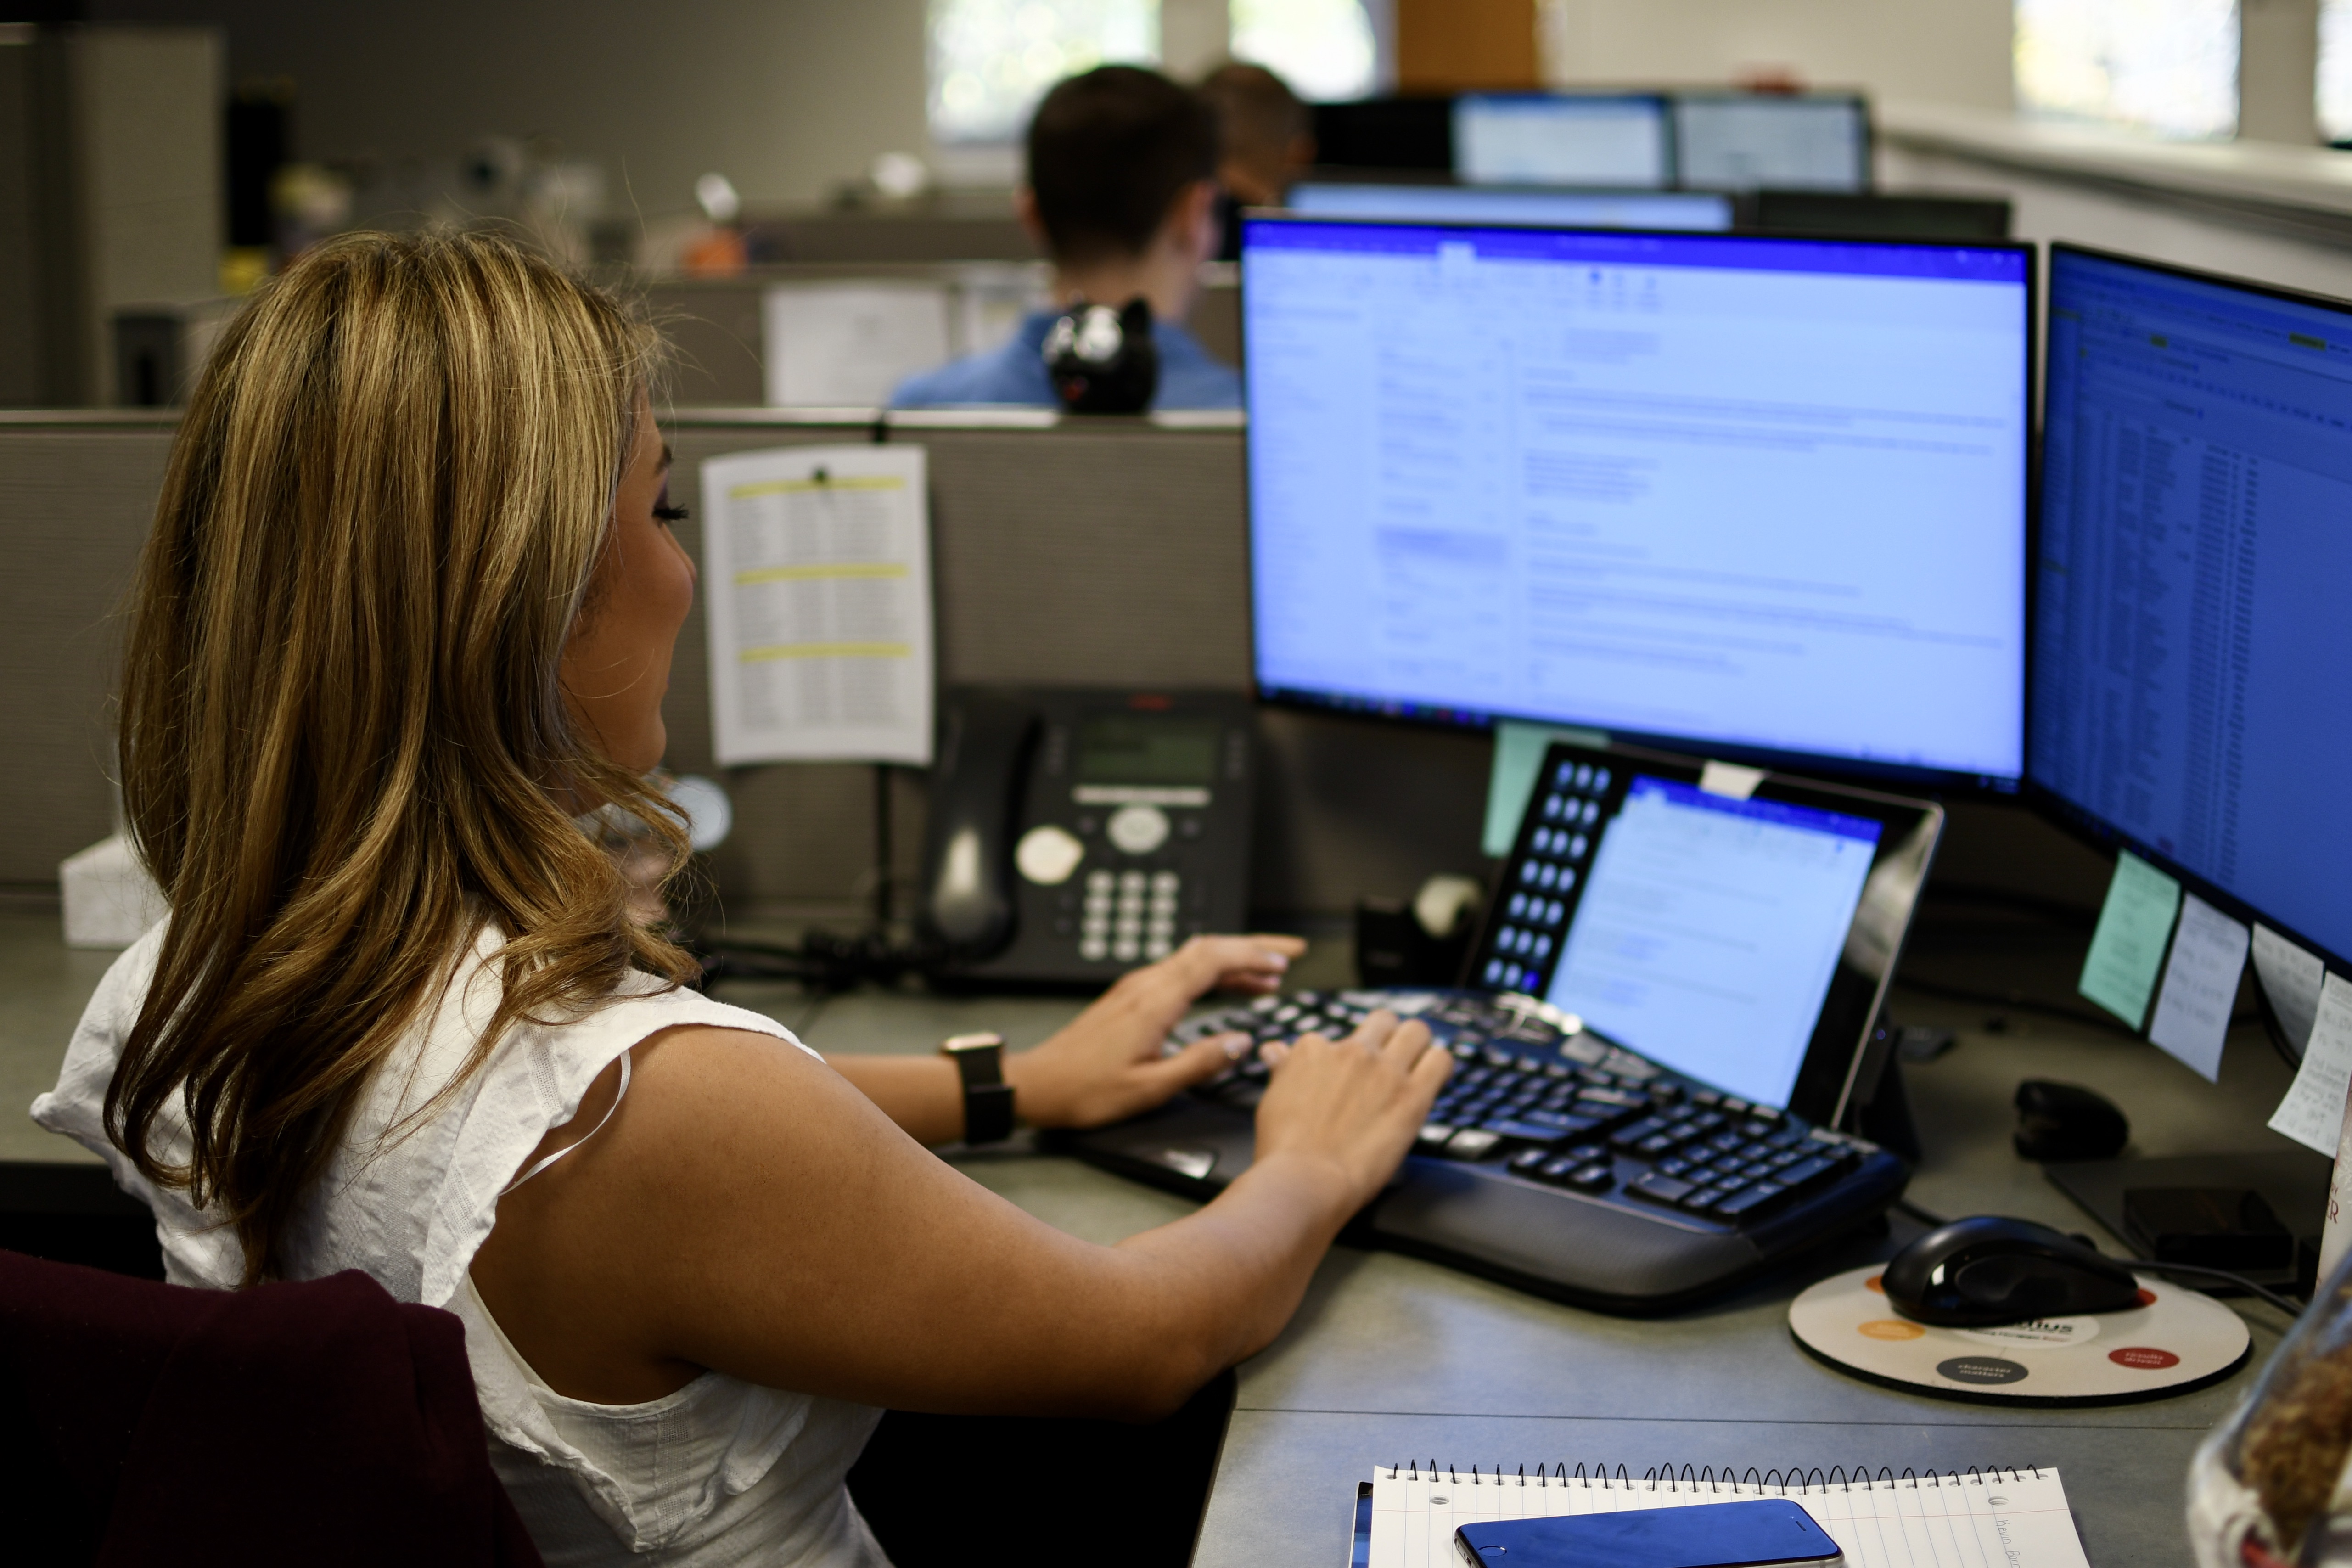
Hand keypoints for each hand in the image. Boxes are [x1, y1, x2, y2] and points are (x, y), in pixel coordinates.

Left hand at [1005, 934, 1305, 1129]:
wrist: (1038, 1084)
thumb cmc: (1086, 1090)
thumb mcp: (1149, 1088)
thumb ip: (1199, 1063)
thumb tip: (1241, 1043)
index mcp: (1154, 1002)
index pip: (1212, 959)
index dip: (1253, 955)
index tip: (1284, 961)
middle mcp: (1145, 986)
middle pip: (1208, 948)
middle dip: (1252, 947)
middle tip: (1289, 954)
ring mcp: (1137, 988)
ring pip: (1194, 958)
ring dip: (1234, 961)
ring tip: (1269, 975)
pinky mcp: (1131, 997)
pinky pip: (1180, 972)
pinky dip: (1212, 973)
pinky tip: (1228, 987)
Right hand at [1250, 1012, 1449, 1212]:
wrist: (1305, 1180)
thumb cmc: (1284, 1149)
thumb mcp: (1272, 1099)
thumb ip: (1283, 1068)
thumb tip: (1274, 1050)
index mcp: (1314, 1049)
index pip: (1334, 1039)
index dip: (1341, 1060)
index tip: (1345, 1080)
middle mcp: (1351, 1051)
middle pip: (1383, 1022)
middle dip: (1388, 1036)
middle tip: (1389, 1060)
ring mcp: (1384, 1070)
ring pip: (1417, 1031)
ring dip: (1417, 1046)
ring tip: (1415, 1066)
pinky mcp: (1412, 1094)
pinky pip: (1441, 1060)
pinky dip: (1438, 1066)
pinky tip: (1431, 1080)